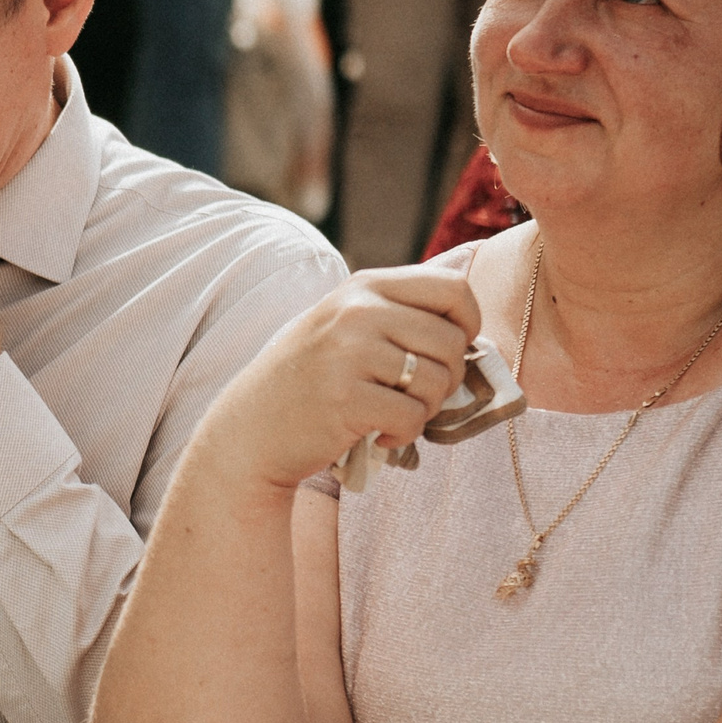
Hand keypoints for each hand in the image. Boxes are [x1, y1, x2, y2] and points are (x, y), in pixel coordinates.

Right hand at [190, 264, 481, 492]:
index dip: (468, 323)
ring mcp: (349, 353)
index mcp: (364, 287)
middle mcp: (357, 311)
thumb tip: (470, 329)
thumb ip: (397, 314)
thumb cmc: (309, 379)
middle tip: (417, 395)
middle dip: (448, 377)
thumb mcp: (345, 325)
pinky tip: (380, 435)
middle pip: (452, 341)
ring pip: (437, 381)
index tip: (450, 350)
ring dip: (426, 409)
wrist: (251, 428)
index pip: (453, 290)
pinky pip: (412, 417)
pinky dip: (405, 434)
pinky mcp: (346, 398)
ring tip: (394, 414)